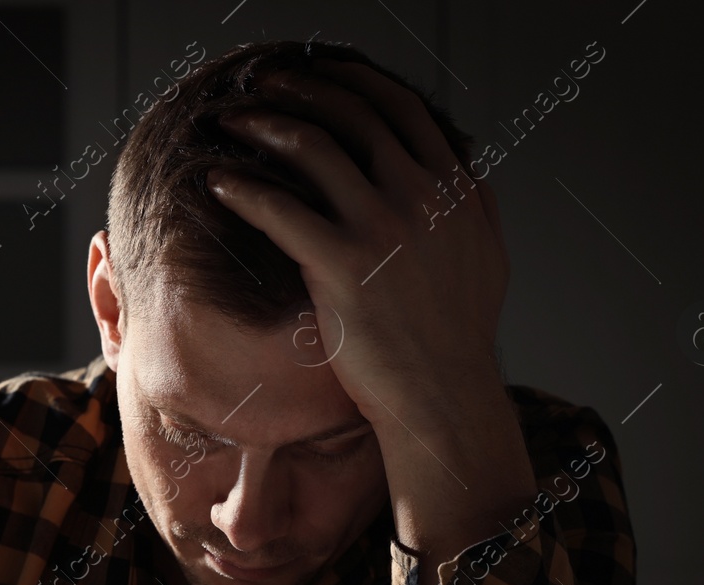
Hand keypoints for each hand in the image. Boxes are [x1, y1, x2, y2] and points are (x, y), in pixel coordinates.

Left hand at [207, 58, 510, 428]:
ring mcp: (381, 227)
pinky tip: (216, 182)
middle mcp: (420, 195)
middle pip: (351, 114)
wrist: (442, 395)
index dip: (353, 80)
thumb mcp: (487, 257)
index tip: (318, 71)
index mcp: (453, 188)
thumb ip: (474, 204)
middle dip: (298, 88)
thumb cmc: (456, 337)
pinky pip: (278, 209)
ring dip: (262, 124)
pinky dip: (241, 187)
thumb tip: (465, 166)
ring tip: (228, 121)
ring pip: (311, 148)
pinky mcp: (342, 265)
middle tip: (260, 82)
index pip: (400, 108)